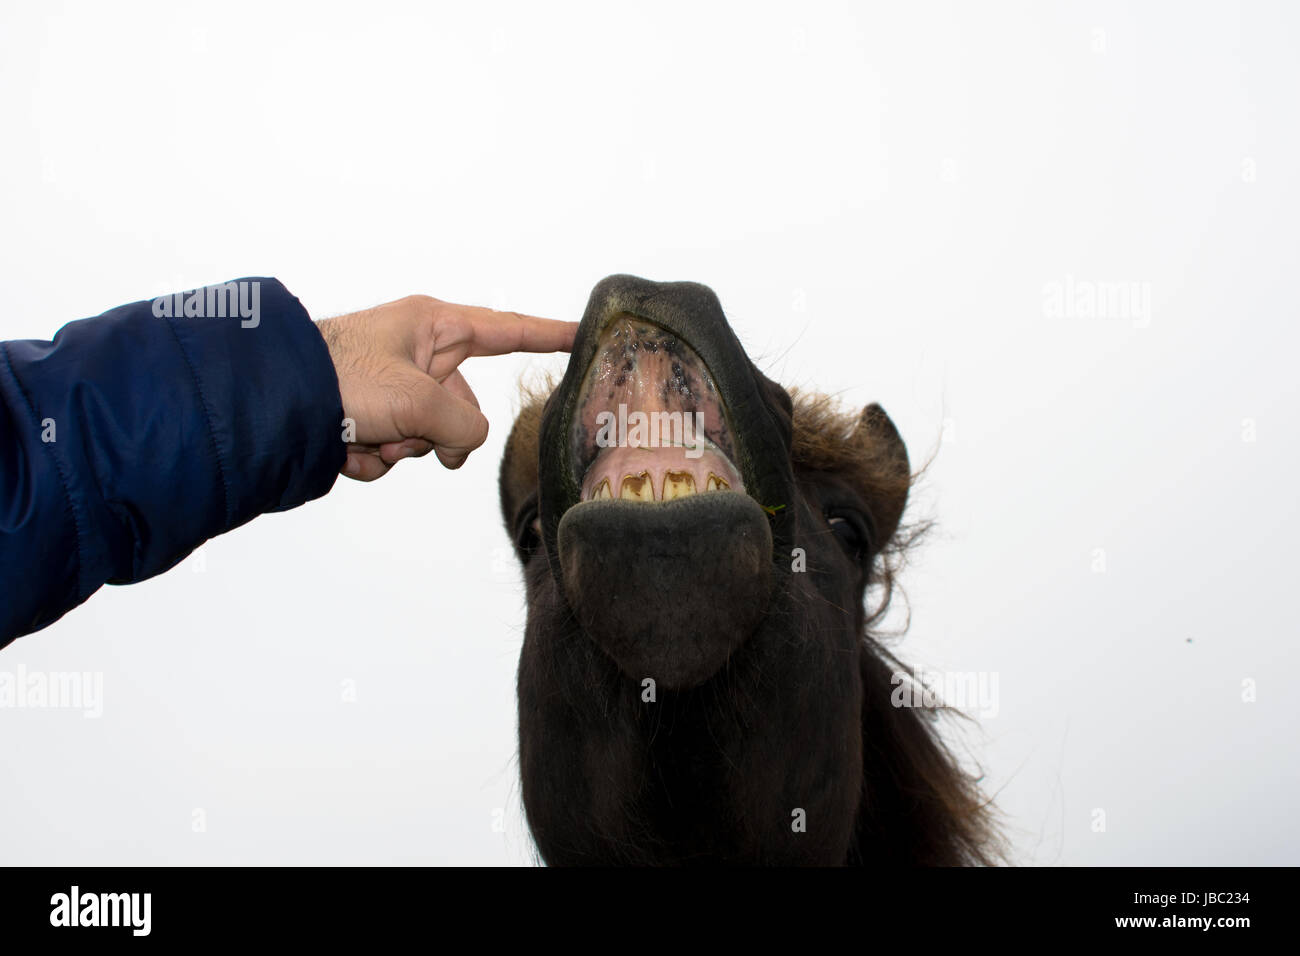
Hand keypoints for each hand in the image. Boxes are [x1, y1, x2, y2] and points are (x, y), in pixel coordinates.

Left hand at [316, 295, 575, 480]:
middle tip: (407, 436)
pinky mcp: (367, 415)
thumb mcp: (418, 399)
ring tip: (365, 438)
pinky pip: (394, 449)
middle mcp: (416, 351)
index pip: (508, 330)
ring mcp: (391, 385)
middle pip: (463, 406)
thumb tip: (461, 445)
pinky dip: (373, 458)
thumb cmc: (339, 377)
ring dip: (401, 450)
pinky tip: (344, 448)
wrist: (268, 402)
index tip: (584, 334)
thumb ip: (463, 426)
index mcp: (433, 324)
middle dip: (438, 434)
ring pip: (428, 436)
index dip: (548, 336)